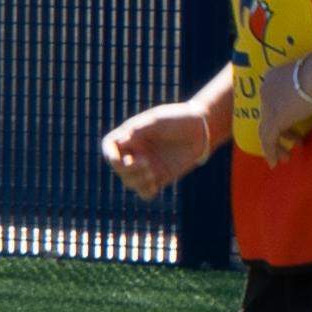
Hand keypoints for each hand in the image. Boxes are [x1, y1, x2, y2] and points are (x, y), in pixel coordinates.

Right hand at [102, 101, 222, 195]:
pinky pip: (145, 192)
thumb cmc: (179, 120)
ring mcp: (147, 166)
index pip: (110, 148)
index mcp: (131, 136)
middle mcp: (136, 152)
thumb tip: (121, 143)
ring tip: (153, 173)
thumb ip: (137, 131)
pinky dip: (146, 192)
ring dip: (138, 180)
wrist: (202, 130)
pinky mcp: (160, 177)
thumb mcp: (156, 121)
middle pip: (118, 169)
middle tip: (146, 163)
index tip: (120, 159)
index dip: (110, 156)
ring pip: (130, 182)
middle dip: (128, 169)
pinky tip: (155, 185)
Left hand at [249, 53, 311, 157]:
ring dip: (276, 146)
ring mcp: (268, 104)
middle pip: (269, 116)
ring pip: (266, 130)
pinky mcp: (274, 118)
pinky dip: (270, 151)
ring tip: (286, 159)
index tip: (295, 127)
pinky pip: (268, 139)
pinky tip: (274, 163)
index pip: (273, 101)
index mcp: (274, 77)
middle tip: (293, 144)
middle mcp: (266, 89)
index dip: (284, 116)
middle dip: (281, 132)